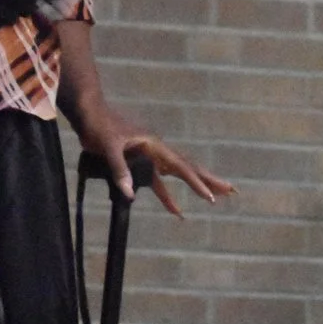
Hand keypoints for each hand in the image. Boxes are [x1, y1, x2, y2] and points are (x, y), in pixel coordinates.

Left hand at [68, 96, 234, 218]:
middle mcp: (158, 149)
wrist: (89, 112)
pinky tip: (177, 211)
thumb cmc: (99, 126)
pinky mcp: (141, 162)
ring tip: (216, 197)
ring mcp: (151, 156)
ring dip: (197, 185)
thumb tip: (131, 194)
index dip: (196, 182)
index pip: (181, 166)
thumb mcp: (108, 147)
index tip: (211, 196)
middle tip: (232, 191)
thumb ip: (120, 170)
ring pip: (179, 174)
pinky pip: (159, 182)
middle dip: (210, 180)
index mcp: (154, 144)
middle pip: (189, 167)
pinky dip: (168, 196)